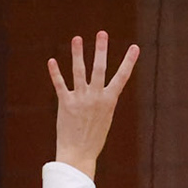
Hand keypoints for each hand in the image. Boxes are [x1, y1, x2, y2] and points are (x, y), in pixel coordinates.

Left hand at [48, 30, 138, 178]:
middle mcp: (96, 97)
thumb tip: (105, 88)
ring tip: (77, 38)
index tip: (135, 47)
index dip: (129, 61)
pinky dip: (55, 72)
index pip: (122, 77)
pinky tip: (52, 61)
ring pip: (79, 71)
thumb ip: (104, 101)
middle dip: (101, 49)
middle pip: (100, 68)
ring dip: (78, 53)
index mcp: (109, 101)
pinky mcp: (65, 103)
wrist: (78, 154)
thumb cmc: (93, 138)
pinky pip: (60, 84)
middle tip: (102, 33)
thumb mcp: (105, 118)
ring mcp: (80, 99)